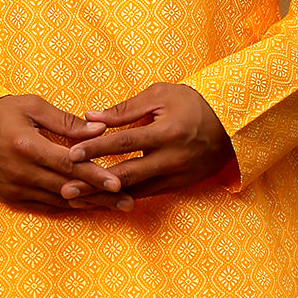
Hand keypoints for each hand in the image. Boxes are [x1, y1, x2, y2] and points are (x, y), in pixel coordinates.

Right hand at [0, 95, 133, 212]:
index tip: (120, 183)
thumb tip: (98, 130)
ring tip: (117, 207)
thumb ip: (66, 121)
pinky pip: (45, 206)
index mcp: (27, 146)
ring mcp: (16, 188)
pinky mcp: (12, 197)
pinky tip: (89, 207)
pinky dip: (69, 206)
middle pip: (69, 187)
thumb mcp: (31, 107)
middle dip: (101, 196)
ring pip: (60, 200)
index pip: (69, 164)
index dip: (95, 174)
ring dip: (90, 205)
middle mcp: (22, 171)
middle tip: (130, 202)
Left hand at [62, 82, 235, 201]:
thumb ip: (124, 109)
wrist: (231, 125)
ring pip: (134, 191)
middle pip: (126, 175)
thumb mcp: (160, 96)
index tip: (71, 154)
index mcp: (167, 132)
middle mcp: (172, 159)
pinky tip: (102, 200)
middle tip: (66, 190)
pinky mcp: (178, 186)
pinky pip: (146, 195)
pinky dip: (122, 197)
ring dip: (104, 197)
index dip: (96, 149)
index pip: (124, 143)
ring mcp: (176, 176)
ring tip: (77, 201)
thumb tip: (90, 116)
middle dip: (93, 184)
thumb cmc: (192, 103)